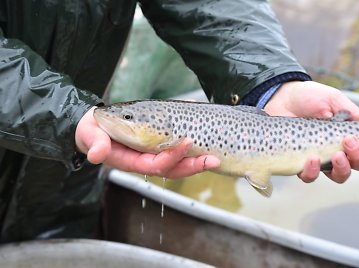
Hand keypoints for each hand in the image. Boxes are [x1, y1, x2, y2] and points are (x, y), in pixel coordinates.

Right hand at [75, 107, 219, 177]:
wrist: (94, 126)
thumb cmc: (92, 132)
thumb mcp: (90, 136)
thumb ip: (95, 144)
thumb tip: (97, 155)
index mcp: (130, 161)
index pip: (155, 164)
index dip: (171, 157)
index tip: (185, 143)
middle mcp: (145, 160)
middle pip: (173, 169)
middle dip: (193, 166)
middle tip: (213, 159)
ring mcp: (153, 154)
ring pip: (178, 162)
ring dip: (196, 160)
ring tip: (215, 156)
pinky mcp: (157, 145)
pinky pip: (176, 149)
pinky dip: (191, 144)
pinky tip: (204, 137)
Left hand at [264, 81, 358, 182]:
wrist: (281, 97)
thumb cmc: (310, 97)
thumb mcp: (335, 100)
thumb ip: (355, 114)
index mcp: (350, 134)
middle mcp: (338, 149)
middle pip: (358, 165)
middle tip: (350, 142)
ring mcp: (320, 158)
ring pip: (339, 176)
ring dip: (341, 168)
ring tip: (335, 155)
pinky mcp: (300, 163)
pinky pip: (310, 176)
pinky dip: (313, 171)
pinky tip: (311, 158)